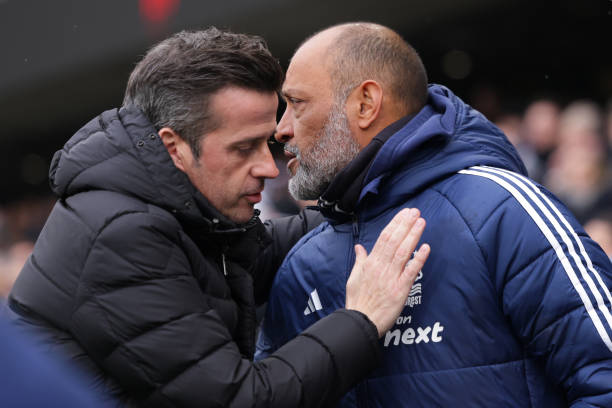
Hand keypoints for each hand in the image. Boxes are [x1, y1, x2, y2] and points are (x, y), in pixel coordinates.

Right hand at [345, 208, 429, 336]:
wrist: (360, 321)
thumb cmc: (357, 301)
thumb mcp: (353, 278)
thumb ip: (359, 261)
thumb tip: (359, 247)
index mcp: (370, 263)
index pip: (384, 238)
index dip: (395, 224)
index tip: (404, 214)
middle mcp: (381, 267)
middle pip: (394, 241)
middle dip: (406, 225)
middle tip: (416, 212)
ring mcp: (391, 278)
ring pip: (402, 252)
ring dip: (413, 236)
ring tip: (421, 222)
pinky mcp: (400, 290)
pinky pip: (410, 272)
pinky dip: (418, 259)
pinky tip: (426, 247)